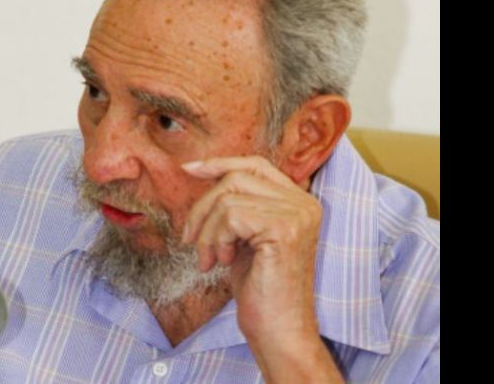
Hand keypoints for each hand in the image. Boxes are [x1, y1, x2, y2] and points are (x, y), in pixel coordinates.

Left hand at [182, 156, 342, 382]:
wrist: (278, 331)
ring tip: (209, 258)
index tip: (189, 170)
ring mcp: (296, 214)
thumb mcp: (245, 237)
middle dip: (203, 206)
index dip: (220, 163)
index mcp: (299, 201)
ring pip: (228, 197)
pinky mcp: (283, 229)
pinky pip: (230, 215)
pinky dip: (215, 238)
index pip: (256, 165)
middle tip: (191, 239)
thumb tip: (202, 172)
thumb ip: (237, 205)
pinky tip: (222, 262)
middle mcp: (304, 203)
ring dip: (207, 230)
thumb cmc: (260, 289)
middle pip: (236, 177)